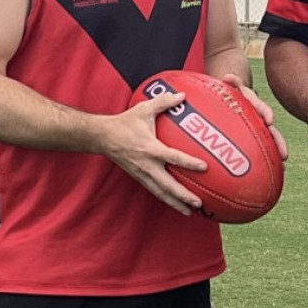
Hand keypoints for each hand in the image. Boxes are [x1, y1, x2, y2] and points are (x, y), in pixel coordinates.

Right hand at [95, 90, 207, 215]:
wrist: (103, 137)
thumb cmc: (125, 122)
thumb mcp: (144, 109)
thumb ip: (164, 102)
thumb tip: (183, 95)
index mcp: (150, 148)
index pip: (173, 157)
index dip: (189, 163)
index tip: (204, 167)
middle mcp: (146, 165)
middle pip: (167, 184)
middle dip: (183, 195)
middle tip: (199, 203)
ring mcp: (142, 173)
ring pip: (160, 192)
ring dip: (175, 203)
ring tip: (190, 211)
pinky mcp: (139, 177)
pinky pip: (154, 190)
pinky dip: (166, 199)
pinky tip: (176, 205)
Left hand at [221, 73, 289, 161]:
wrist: (233, 98)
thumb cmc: (232, 93)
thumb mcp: (233, 87)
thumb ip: (234, 83)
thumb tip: (228, 76)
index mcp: (252, 104)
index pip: (260, 108)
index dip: (265, 113)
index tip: (270, 121)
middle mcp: (258, 116)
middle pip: (270, 130)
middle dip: (277, 141)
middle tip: (284, 155)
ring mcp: (257, 126)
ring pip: (268, 139)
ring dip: (275, 151)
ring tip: (282, 164)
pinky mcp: (255, 135)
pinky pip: (263, 147)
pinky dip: (270, 156)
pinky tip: (277, 170)